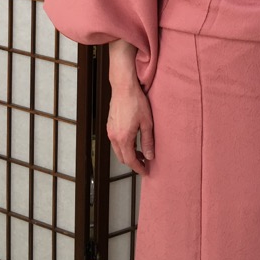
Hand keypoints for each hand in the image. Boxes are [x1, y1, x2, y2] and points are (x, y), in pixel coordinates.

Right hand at [107, 40, 154, 175]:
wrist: (124, 87)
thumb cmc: (136, 102)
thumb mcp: (147, 123)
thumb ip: (148, 141)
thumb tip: (150, 156)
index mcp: (123, 138)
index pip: (130, 161)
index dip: (138, 168)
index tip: (146, 172)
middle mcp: (114, 137)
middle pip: (122, 158)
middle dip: (133, 163)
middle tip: (145, 163)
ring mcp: (110, 131)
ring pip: (118, 150)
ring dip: (128, 154)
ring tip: (141, 152)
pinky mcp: (109, 125)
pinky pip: (115, 142)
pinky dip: (124, 146)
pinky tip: (133, 141)